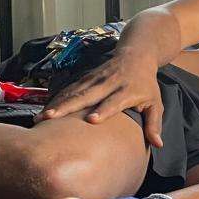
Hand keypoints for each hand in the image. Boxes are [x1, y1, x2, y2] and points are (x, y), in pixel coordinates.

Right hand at [37, 47, 164, 146]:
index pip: (114, 101)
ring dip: (56, 104)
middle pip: (86, 95)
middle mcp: (109, 83)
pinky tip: (45, 108)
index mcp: (127, 90)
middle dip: (67, 107)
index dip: (104, 110)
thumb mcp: (156, 103)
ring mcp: (96, 79)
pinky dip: (57, 98)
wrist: (137, 54)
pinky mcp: (87, 77)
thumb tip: (158, 144)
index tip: (92, 120)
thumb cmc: (146, 84)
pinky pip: (70, 88)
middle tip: (50, 119)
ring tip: (41, 117)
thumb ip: (154, 124)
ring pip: (73, 91)